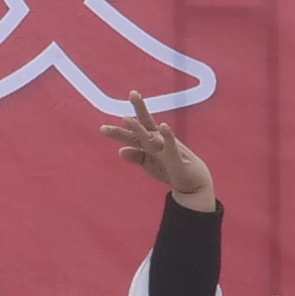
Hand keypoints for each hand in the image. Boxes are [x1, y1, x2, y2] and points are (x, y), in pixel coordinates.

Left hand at [101, 113, 215, 210]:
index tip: (102, 128)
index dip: (119, 130)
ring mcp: (166, 148)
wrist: (192, 182)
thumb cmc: (170, 168)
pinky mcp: (176, 157)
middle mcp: (157, 141)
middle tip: (118, 113)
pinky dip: (167, 136)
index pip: (133, 132)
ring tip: (127, 118)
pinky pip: (171, 145)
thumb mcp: (149, 164)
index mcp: (149, 142)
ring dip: (138, 128)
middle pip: (140, 130)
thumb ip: (136, 156)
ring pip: (149, 137)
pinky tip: (163, 126)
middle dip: (129, 123)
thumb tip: (120, 151)